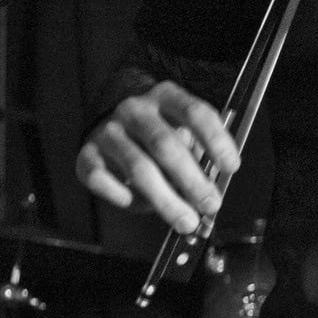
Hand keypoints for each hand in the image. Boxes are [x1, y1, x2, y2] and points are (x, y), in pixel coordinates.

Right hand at [77, 80, 238, 233]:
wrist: (109, 122)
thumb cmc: (156, 134)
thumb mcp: (181, 132)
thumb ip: (196, 155)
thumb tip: (208, 195)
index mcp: (165, 97)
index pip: (195, 113)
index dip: (216, 140)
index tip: (231, 167)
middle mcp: (134, 110)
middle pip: (166, 145)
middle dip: (192, 180)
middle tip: (209, 205)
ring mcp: (108, 131)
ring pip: (138, 167)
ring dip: (166, 199)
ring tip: (185, 220)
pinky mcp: (86, 153)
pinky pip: (102, 179)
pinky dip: (122, 195)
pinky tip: (137, 203)